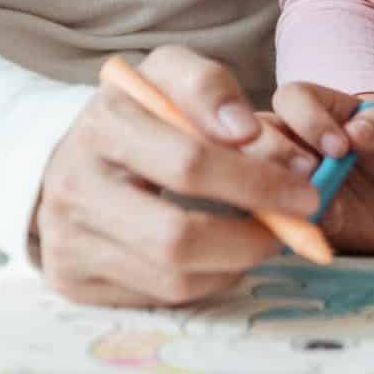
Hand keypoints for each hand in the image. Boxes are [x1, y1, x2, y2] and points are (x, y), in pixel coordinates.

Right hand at [32, 45, 320, 305]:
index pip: (189, 164)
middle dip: (251, 238)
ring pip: (172, 278)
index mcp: (101, 125)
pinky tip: (221, 254)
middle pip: (177, 237)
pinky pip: (159, 297)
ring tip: (262, 237)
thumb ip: (211, 86)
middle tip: (294, 227)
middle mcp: (73, 188)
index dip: (257, 181)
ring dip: (235, 263)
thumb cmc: (137, 115)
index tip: (305, 189)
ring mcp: (68, 242)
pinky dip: (206, 280)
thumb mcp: (169, 75)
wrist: (70, 158)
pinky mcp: (74, 282)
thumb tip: (247, 132)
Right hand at [268, 82, 373, 251]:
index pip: (293, 99)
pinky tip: (310, 232)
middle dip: (275, 152)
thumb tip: (358, 131)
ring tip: (308, 206)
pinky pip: (272, 220)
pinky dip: (285, 226)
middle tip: (310, 173)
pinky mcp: (288, 214)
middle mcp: (289, 137)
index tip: (341, 147)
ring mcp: (284, 177)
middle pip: (257, 135)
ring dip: (270, 191)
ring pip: (253, 176)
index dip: (309, 119)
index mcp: (316, 105)